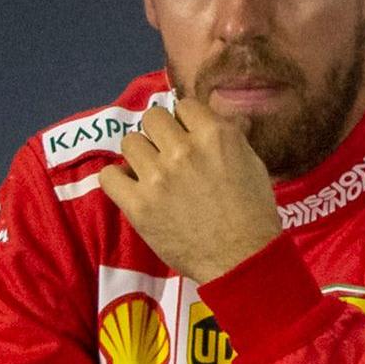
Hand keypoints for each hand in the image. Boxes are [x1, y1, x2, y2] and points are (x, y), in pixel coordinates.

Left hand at [97, 93, 279, 283]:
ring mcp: (157, 177)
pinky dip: (118, 179)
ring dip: (139, 155)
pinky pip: (109, 175)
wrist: (241, 257)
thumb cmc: (254, 212)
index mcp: (216, 136)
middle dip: (159, 133)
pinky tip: (132, 188)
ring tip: (149, 172)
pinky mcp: (138, 204)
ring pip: (129, 142)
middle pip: (152, 118)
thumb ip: (232, 137)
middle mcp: (184, 149)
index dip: (185, 120)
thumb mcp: (253, 165)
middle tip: (166, 153)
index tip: (187, 136)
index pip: (184, 105)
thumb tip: (223, 117)